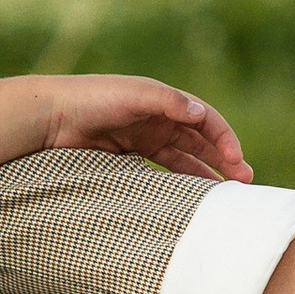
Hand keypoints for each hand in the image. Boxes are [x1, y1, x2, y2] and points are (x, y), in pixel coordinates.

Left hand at [42, 77, 248, 182]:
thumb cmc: (91, 99)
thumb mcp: (133, 95)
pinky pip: (160, 171)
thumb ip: (166, 102)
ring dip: (205, 173)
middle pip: (200, 140)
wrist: (50, 116)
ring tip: (224, 196)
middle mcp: (157, 118)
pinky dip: (177, 182)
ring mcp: (143, 138)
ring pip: (184, 158)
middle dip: (224, 159)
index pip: (205, 119)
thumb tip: (200, 114)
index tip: (236, 160)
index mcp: (163, 100)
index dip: (224, 138)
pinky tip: (190, 198)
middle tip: (244, 183)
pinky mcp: (126, 156)